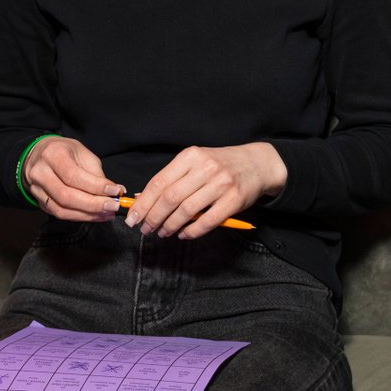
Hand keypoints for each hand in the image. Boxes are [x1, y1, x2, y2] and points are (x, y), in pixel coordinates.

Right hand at [23, 136, 124, 221]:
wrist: (41, 154)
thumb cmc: (65, 152)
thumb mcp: (83, 154)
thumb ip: (97, 174)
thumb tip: (116, 191)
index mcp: (53, 154)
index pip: (73, 175)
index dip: (95, 186)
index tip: (114, 191)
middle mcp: (40, 172)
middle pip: (66, 196)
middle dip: (93, 204)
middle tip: (113, 206)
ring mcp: (37, 189)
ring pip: (62, 210)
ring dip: (88, 215)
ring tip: (107, 213)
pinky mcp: (40, 202)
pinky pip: (60, 214)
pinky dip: (80, 217)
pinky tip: (94, 215)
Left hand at [126, 143, 286, 239]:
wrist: (257, 164)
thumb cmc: (221, 165)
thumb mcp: (195, 162)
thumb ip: (172, 178)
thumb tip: (142, 198)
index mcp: (191, 156)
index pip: (160, 182)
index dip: (143, 203)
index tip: (133, 217)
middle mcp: (206, 167)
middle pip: (170, 197)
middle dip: (153, 217)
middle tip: (146, 229)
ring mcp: (221, 183)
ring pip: (187, 211)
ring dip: (170, 226)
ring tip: (164, 232)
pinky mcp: (234, 200)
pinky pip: (207, 221)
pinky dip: (192, 231)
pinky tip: (184, 234)